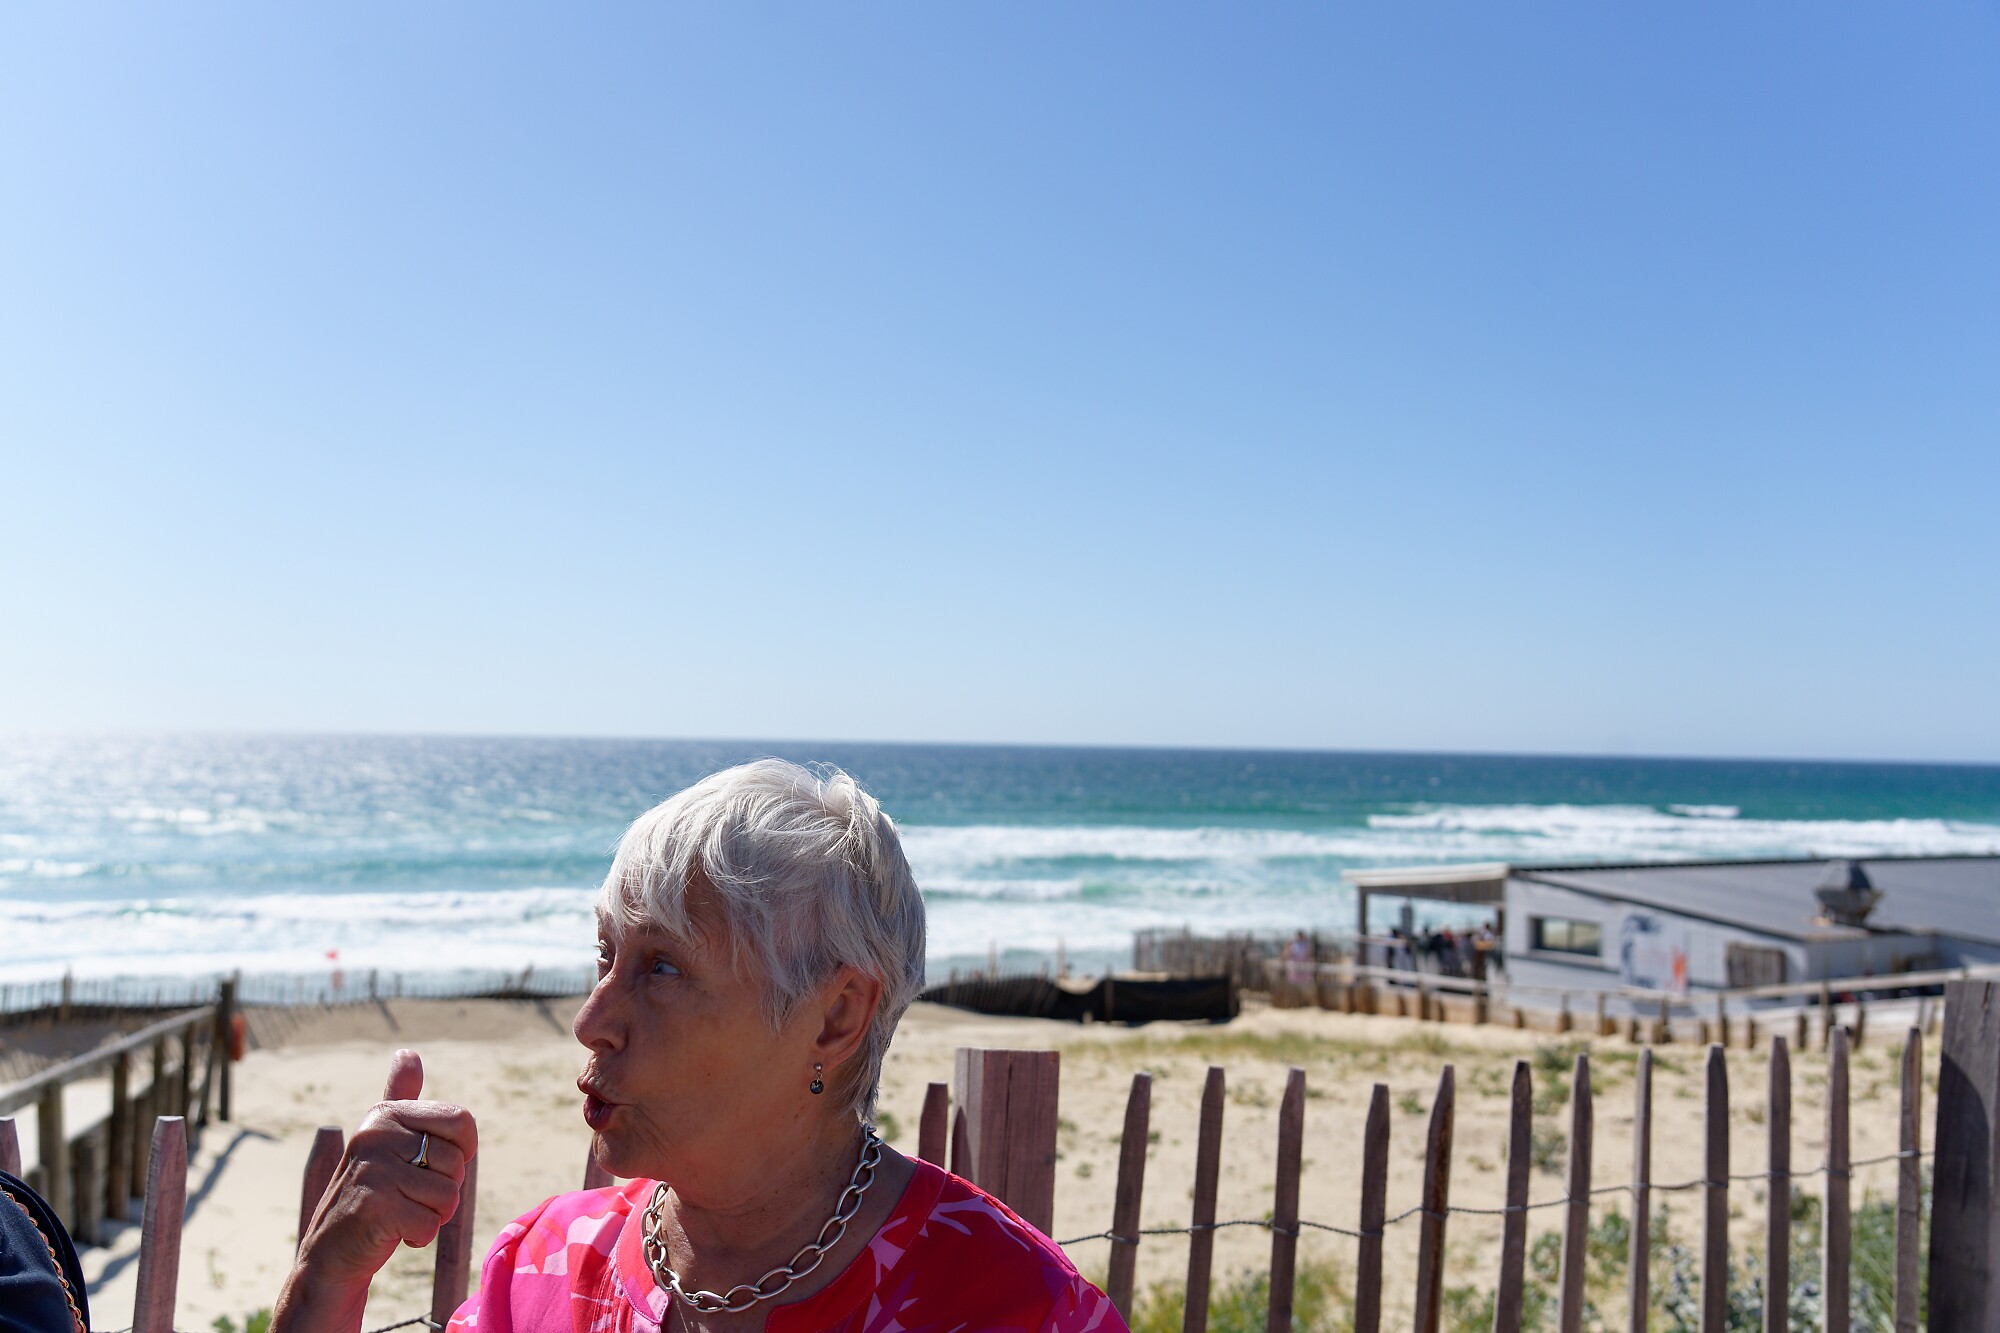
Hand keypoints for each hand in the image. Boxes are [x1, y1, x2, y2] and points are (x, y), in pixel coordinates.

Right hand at [275, 1050, 478, 1332]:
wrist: (332, 1254)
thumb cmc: (372, 1195)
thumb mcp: (385, 1143)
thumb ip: (399, 1099)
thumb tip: (407, 1053)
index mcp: (385, 1113)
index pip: (463, 1121)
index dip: (460, 1153)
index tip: (428, 1166)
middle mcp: (376, 1133)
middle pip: (458, 1162)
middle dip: (444, 1189)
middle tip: (407, 1196)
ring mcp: (374, 1168)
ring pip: (448, 1195)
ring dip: (432, 1215)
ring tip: (398, 1213)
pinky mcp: (375, 1205)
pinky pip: (432, 1222)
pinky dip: (419, 1235)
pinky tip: (391, 1232)